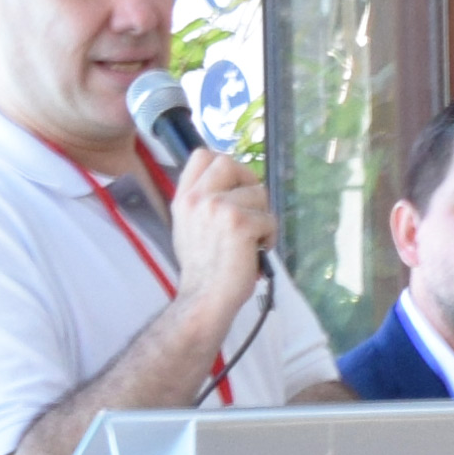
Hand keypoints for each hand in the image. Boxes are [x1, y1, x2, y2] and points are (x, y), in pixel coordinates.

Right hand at [169, 138, 276, 323]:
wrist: (204, 299)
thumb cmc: (203, 269)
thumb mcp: (189, 227)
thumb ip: (204, 202)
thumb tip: (233, 185)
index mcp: (184, 199)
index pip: (201, 156)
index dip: (224, 165)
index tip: (234, 185)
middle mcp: (197, 198)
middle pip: (229, 163)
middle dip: (248, 181)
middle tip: (252, 207)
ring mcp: (218, 208)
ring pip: (257, 193)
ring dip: (262, 216)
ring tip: (253, 240)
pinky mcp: (240, 223)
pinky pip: (268, 218)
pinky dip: (269, 236)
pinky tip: (258, 250)